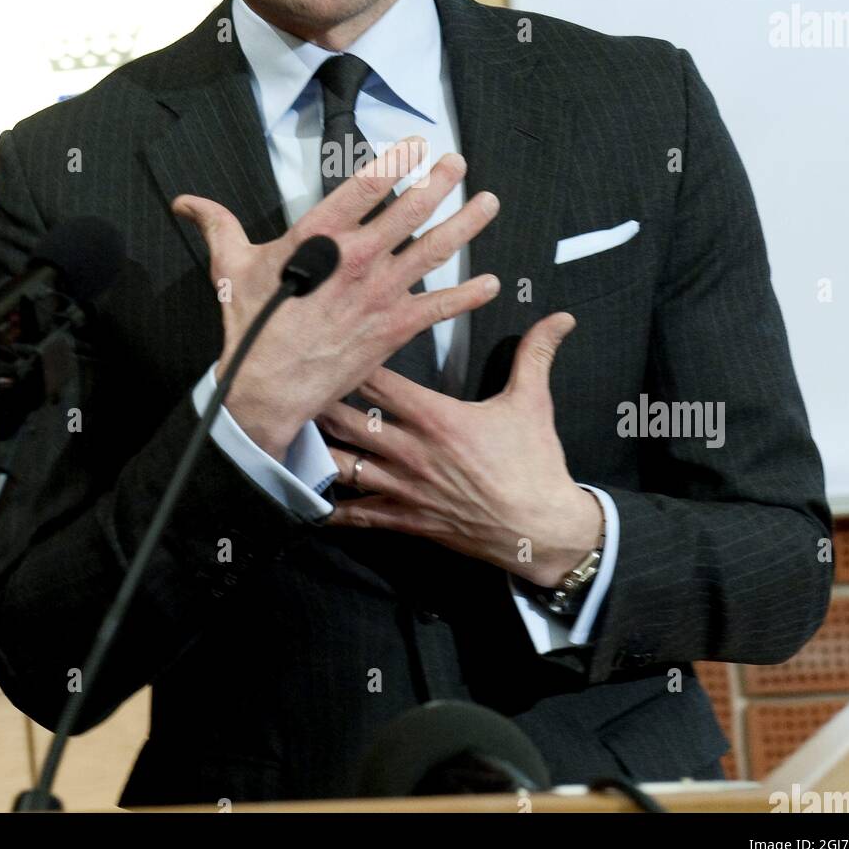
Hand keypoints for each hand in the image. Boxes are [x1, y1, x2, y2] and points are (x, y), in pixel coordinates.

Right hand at [171, 137, 500, 462]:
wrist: (267, 386)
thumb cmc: (250, 326)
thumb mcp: (231, 267)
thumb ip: (217, 225)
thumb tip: (186, 201)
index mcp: (319, 236)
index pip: (364, 185)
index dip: (394, 160)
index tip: (415, 144)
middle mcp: (357, 257)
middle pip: (410, 209)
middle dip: (439, 182)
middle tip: (459, 162)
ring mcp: (381, 291)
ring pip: (434, 249)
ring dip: (466, 224)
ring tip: (488, 203)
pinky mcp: (395, 326)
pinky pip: (441, 306)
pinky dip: (469, 295)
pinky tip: (492, 284)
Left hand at [316, 312, 603, 583]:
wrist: (542, 530)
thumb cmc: (535, 465)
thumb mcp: (534, 403)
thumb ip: (537, 354)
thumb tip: (559, 317)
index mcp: (436, 417)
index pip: (378, 382)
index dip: (350, 363)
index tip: (329, 348)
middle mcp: (412, 451)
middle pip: (348, 422)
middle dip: (318, 404)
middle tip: (292, 386)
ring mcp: (406, 488)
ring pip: (345, 467)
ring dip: (317, 451)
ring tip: (288, 435)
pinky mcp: (408, 520)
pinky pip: (360, 516)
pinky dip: (333, 510)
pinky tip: (309, 501)